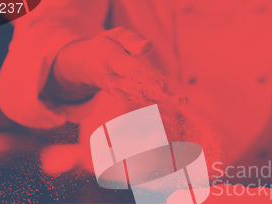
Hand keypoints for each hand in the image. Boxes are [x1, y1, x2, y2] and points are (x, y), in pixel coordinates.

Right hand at [43, 27, 171, 106]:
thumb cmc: (107, 45)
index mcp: (111, 61)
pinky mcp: (125, 97)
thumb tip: (148, 47)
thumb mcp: (116, 35)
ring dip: (164, 100)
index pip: (131, 70)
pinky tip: (176, 100)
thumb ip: (132, 40)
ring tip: (183, 101)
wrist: (87, 65)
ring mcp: (119, 91)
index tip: (163, 85)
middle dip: (159, 95)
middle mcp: (115, 80)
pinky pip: (143, 100)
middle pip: (139, 90)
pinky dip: (160, 100)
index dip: (147, 78)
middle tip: (179, 99)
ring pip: (143, 98)